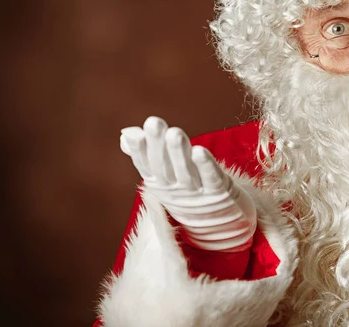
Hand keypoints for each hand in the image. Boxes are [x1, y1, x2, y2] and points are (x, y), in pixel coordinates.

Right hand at [120, 116, 256, 251]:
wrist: (221, 226)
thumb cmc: (189, 192)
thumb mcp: (166, 177)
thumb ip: (147, 154)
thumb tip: (126, 134)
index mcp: (160, 185)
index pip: (147, 166)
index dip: (140, 150)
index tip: (136, 133)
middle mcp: (176, 190)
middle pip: (164, 167)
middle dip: (159, 144)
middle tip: (154, 122)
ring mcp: (197, 194)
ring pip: (186, 172)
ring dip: (179, 153)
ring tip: (175, 133)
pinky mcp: (219, 194)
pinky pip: (211, 179)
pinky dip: (205, 166)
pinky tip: (200, 151)